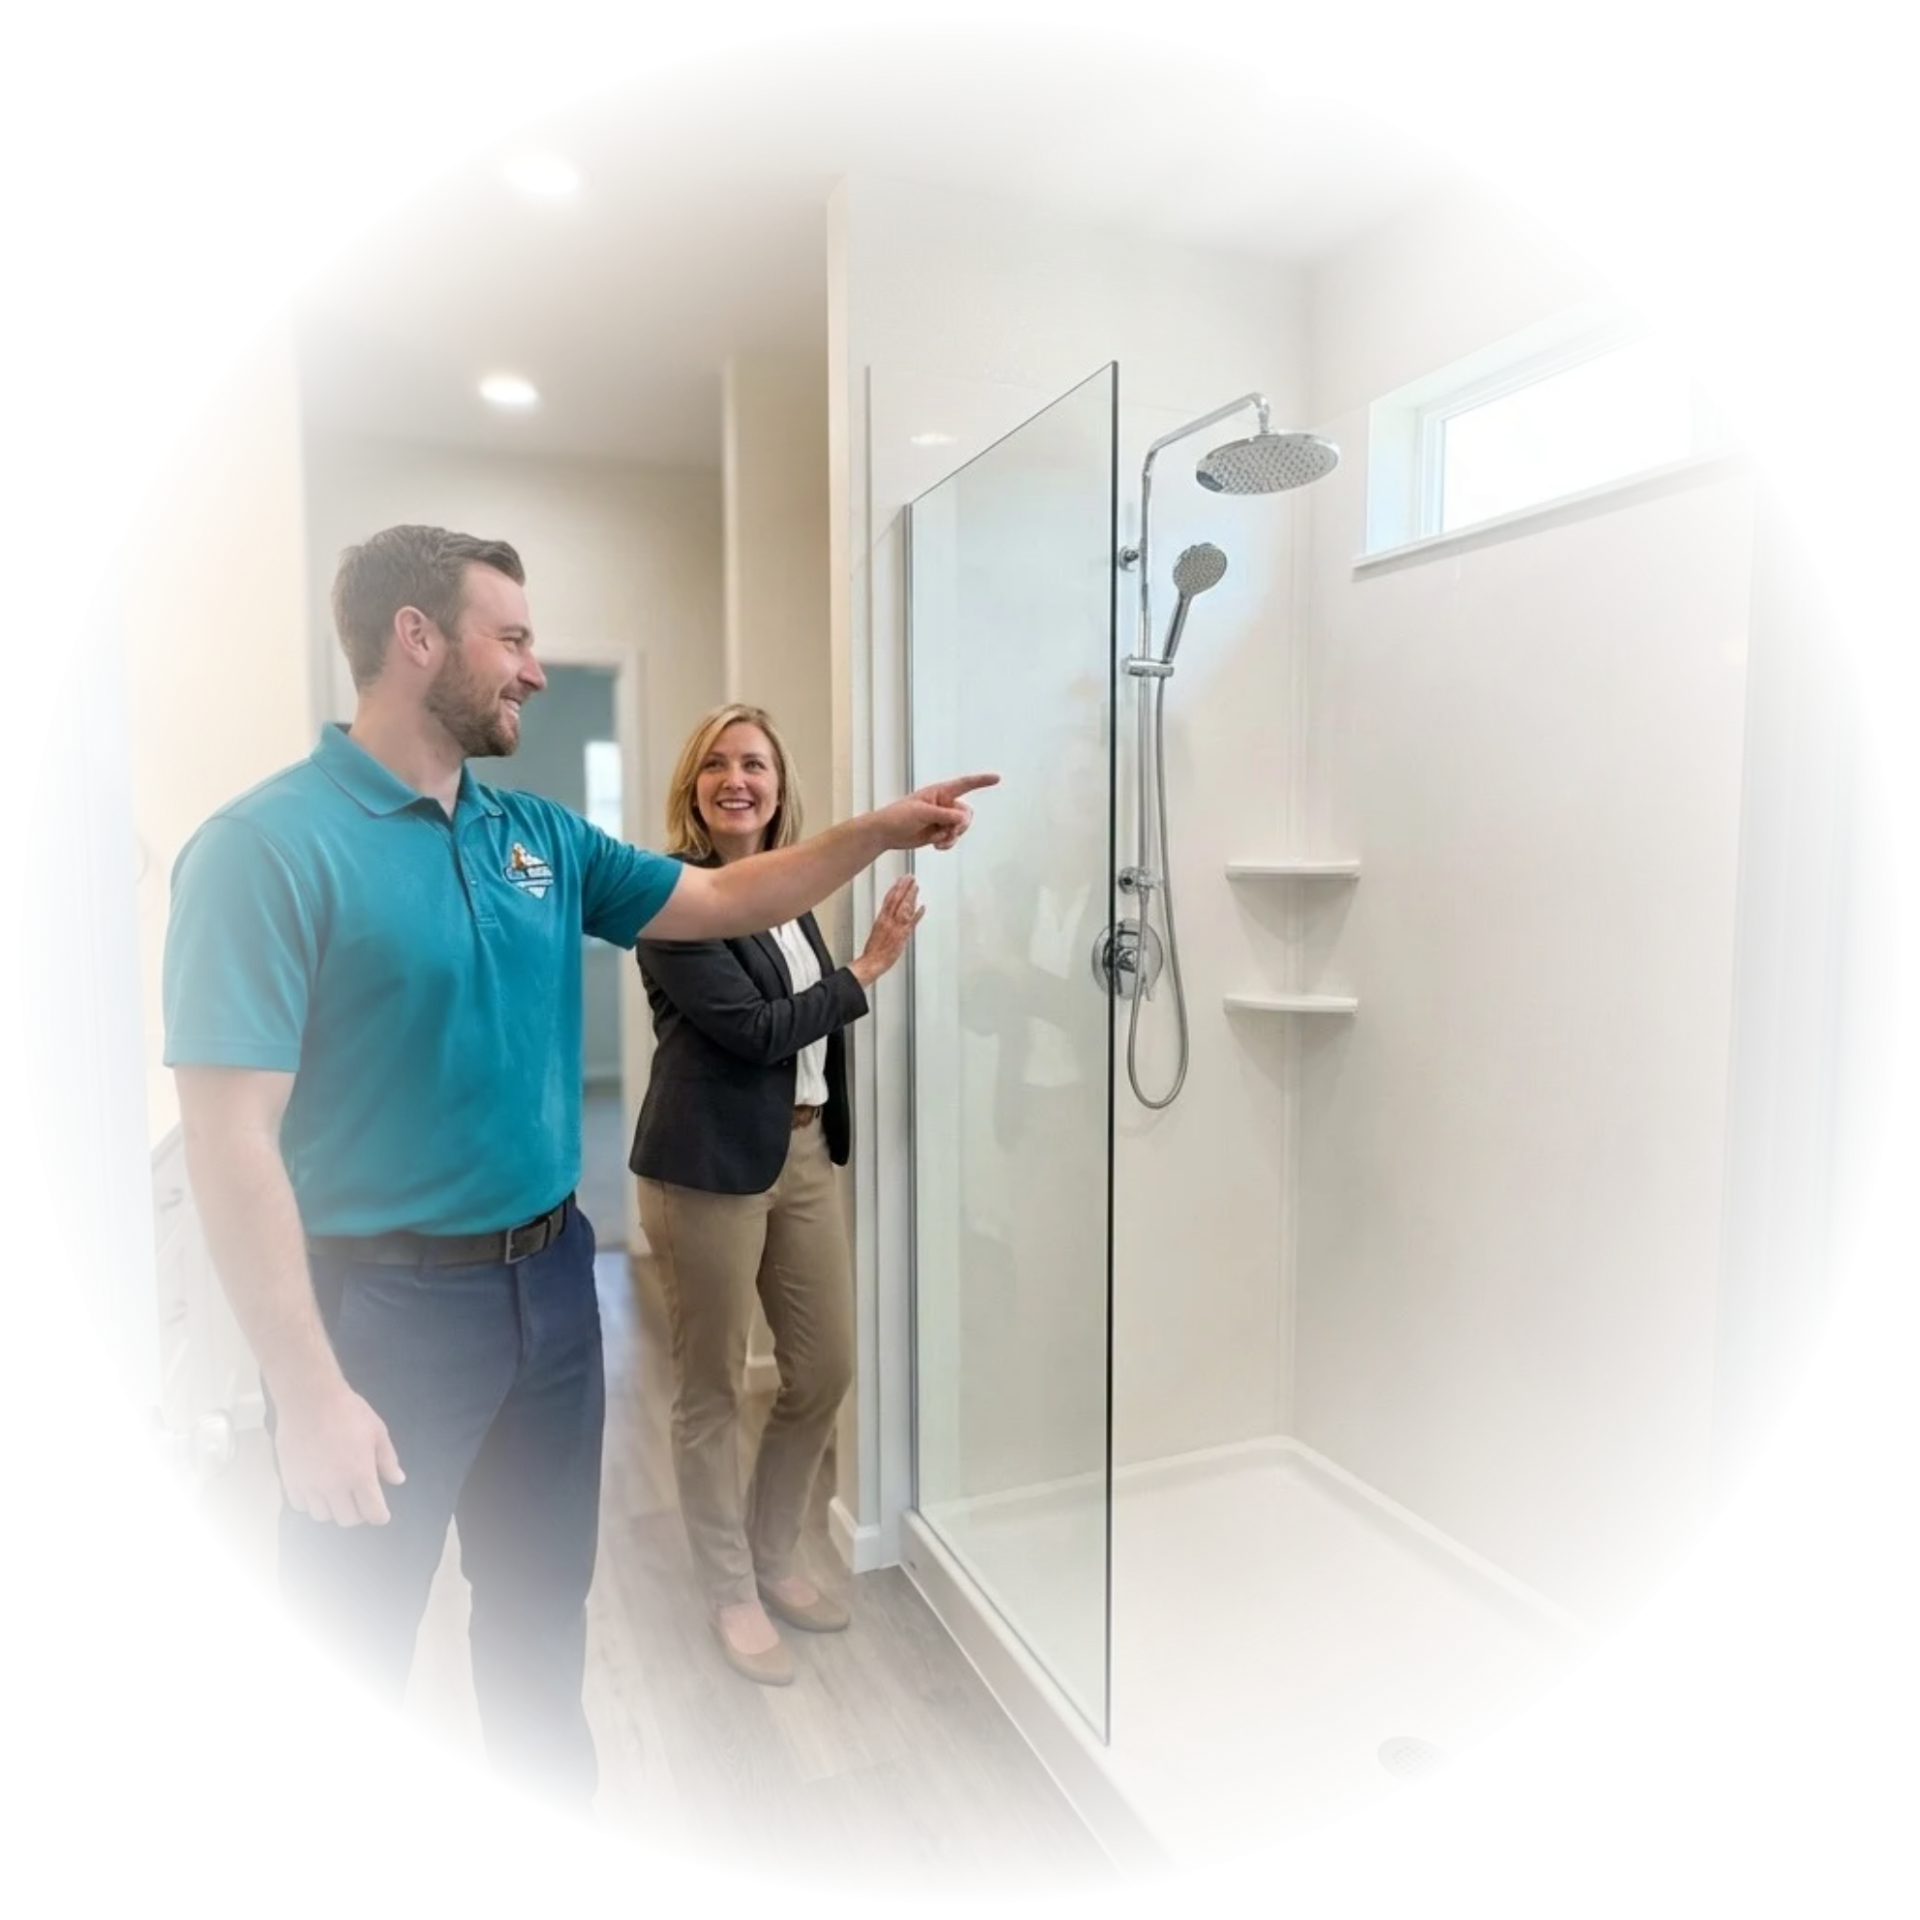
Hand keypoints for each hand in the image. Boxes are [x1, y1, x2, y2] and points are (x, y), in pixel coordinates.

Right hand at [271, 1379, 405, 1526]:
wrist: (310, 1399)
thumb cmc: (348, 1411)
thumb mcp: (377, 1432)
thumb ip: (387, 1460)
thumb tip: (397, 1480)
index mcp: (360, 1475)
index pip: (372, 1511)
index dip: (379, 1516)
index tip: (380, 1514)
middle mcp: (334, 1486)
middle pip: (347, 1519)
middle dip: (357, 1514)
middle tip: (360, 1503)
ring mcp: (310, 1485)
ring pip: (322, 1516)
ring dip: (332, 1509)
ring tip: (337, 1496)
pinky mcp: (290, 1480)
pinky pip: (299, 1505)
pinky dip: (309, 1502)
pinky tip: (315, 1490)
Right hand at [852, 877, 924, 987]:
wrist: (873, 961)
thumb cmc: (874, 950)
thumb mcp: (877, 930)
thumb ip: (885, 920)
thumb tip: (890, 911)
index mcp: (881, 919)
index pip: (889, 899)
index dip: (896, 888)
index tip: (901, 879)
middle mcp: (888, 921)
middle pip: (897, 900)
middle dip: (904, 887)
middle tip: (910, 877)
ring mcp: (896, 928)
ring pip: (903, 908)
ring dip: (910, 896)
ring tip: (916, 886)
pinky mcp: (902, 936)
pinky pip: (911, 923)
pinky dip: (917, 914)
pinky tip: (922, 907)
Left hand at [875, 773, 998, 852]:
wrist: (885, 833)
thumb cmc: (898, 816)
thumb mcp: (921, 813)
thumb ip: (944, 815)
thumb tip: (964, 818)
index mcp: (939, 792)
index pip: (964, 785)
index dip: (981, 781)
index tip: (997, 778)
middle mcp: (943, 804)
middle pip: (966, 814)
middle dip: (960, 825)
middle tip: (949, 832)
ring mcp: (942, 819)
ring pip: (961, 828)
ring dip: (952, 836)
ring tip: (938, 841)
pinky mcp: (938, 832)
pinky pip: (953, 838)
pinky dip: (948, 843)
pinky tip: (936, 846)